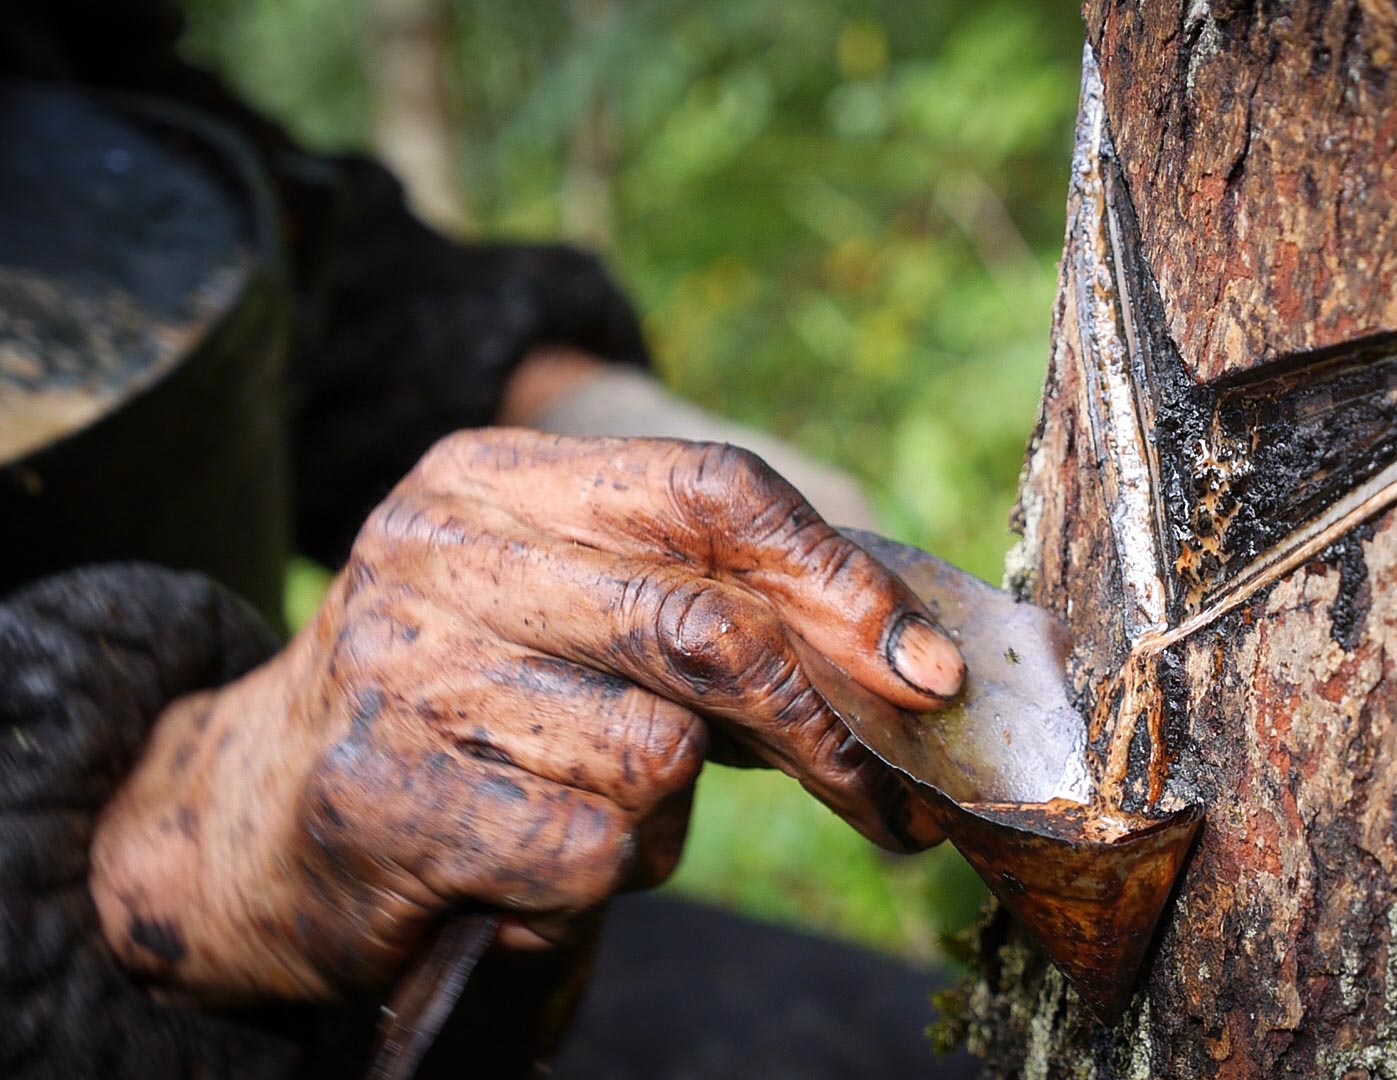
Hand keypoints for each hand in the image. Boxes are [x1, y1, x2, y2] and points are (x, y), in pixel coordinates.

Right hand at [89, 431, 963, 1003]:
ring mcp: (407, 669)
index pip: (708, 489)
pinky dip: (592, 886)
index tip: (924, 667)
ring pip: (658, 756)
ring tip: (586, 819)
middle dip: (828, 730)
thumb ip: (699, 605)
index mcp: (494, 481)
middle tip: (895, 804)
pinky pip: (591, 852)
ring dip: (666, 823)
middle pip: (707, 628)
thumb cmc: (463, 707)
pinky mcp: (386, 796)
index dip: (836, 576)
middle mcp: (442, 554)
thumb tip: (900, 658)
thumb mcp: (561, 611)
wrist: (246, 818)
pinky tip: (523, 874)